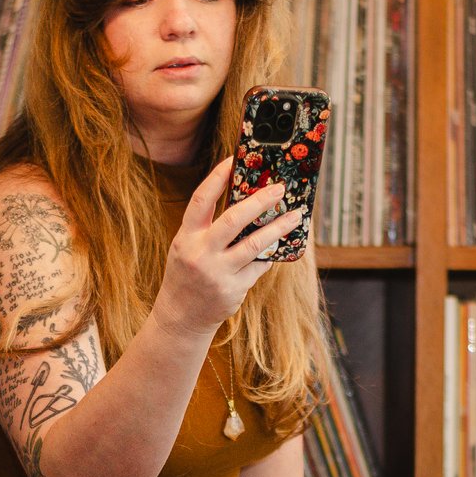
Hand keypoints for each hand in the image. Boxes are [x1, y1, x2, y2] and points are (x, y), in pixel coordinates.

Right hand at [151, 159, 310, 336]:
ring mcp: (218, 273)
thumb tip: (245, 204)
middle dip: (260, 201)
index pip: (202, 200)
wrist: (180, 317)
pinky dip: (271, 254)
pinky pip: (259, 266)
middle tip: (279, 189)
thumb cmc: (187, 275)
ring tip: (295, 216)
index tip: (233, 159)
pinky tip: (282, 245)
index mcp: (186, 237)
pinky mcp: (234, 289)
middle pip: (233, 219)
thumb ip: (208, 228)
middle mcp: (201, 253)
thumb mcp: (186, 247)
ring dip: (279, 228)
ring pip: (255, 244)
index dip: (217, 177)